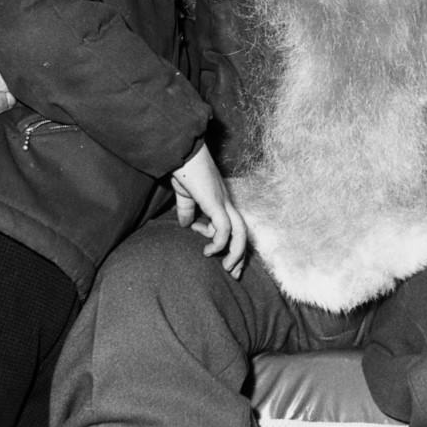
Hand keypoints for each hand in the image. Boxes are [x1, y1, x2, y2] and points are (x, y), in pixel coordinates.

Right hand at [171, 143, 246, 278]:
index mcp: (220, 200)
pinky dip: (219, 242)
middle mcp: (226, 201)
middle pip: (242, 231)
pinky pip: (224, 228)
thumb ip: (188, 209)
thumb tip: (186, 225)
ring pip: (240, 231)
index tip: (215, 257)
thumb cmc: (185, 169)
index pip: (234, 225)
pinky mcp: (215, 202)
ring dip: (235, 253)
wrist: (183, 153)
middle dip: (240, 254)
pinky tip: (207, 249)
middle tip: (233, 273)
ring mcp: (222, 201)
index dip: (229, 244)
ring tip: (226, 267)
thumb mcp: (186, 195)